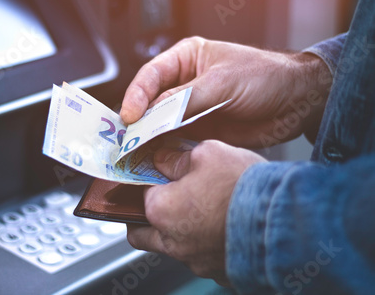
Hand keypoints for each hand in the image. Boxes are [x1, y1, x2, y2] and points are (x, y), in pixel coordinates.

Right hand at [120, 37, 330, 147]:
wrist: (297, 102)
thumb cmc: (265, 76)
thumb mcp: (223, 82)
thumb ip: (187, 98)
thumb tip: (154, 114)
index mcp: (185, 59)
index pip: (151, 76)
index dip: (136, 96)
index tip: (129, 116)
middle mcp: (182, 84)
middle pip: (149, 102)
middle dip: (137, 120)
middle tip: (125, 140)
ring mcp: (189, 109)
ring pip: (159, 124)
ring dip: (147, 138)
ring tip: (134, 153)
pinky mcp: (199, 131)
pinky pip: (175, 140)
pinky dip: (164, 151)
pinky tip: (155, 159)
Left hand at [126, 140, 266, 284]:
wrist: (286, 220)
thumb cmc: (244, 187)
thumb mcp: (208, 153)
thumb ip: (178, 157)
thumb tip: (164, 158)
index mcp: (161, 210)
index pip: (141, 194)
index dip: (153, 181)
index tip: (164, 174)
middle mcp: (173, 242)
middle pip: (144, 233)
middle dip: (150, 217)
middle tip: (167, 201)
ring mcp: (196, 262)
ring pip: (175, 247)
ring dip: (182, 231)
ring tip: (207, 210)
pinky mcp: (219, 273)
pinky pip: (203, 258)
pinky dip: (207, 244)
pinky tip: (225, 227)